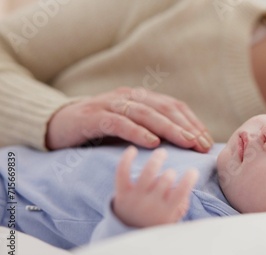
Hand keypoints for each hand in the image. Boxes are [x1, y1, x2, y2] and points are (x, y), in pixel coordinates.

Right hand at [46, 87, 213, 151]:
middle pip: (164, 109)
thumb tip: (186, 146)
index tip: (207, 141)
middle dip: (186, 127)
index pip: (174, 107)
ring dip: (169, 129)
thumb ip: (153, 131)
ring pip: (146, 114)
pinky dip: (137, 132)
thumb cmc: (100, 130)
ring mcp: (111, 104)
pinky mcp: (94, 117)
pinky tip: (153, 143)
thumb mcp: (131, 129)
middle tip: (201, 144)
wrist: (58, 124)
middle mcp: (129, 97)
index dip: (193, 123)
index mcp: (141, 98)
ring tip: (186, 142)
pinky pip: (119, 123)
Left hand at [113, 146, 198, 227]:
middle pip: (164, 180)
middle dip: (170, 173)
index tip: (193, 170)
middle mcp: (151, 204)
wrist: (128, 234)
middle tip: (170, 172)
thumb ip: (181, 202)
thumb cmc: (155, 222)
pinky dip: (126, 159)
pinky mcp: (122, 193)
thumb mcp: (173, 218)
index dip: (189, 179)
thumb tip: (188, 183)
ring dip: (157, 160)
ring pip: (147, 173)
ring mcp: (136, 198)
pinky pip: (123, 173)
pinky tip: (132, 149)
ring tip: (162, 152)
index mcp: (166, 211)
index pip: (181, 192)